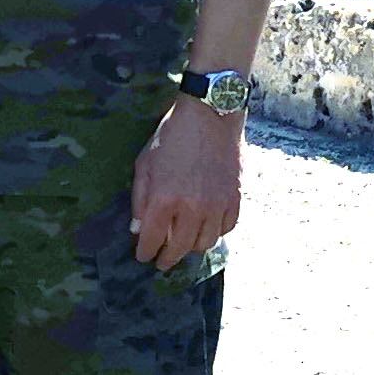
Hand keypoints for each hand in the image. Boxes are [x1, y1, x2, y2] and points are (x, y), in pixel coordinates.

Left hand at [131, 94, 243, 270]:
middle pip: (179, 249)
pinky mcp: (235, 198)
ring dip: (191, 247)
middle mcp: (192, 208)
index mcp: (165, 199)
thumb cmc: (173, 136)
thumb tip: (138, 228)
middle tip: (162, 261)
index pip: (152, 240)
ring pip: (205, 243)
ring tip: (184, 243)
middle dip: (167, 259)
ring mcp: (217, 205)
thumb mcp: (145, 163)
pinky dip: (215, 232)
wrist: (210, 113)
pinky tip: (206, 227)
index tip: (143, 255)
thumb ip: (140, 199)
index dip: (145, 252)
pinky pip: (226, 228)